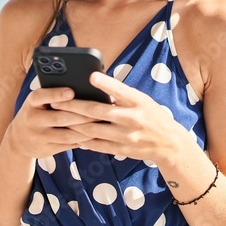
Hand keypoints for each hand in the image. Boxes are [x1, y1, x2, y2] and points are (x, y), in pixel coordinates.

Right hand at [4, 86, 95, 159]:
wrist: (19, 139)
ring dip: (86, 130)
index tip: (71, 92)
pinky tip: (94, 136)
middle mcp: (32, 119)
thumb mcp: (38, 102)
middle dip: (82, 115)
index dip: (56, 94)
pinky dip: (82, 141)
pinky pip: (67, 145)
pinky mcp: (46, 149)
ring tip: (101, 124)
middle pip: (59, 117)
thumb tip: (82, 87)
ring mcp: (38, 137)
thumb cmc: (36, 113)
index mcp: (31, 103)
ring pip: (66, 134)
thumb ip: (53, 95)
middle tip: (100, 110)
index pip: (41, 96)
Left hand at [50, 71, 188, 163]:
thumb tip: (96, 85)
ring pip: (92, 129)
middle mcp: (132, 119)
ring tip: (58, 117)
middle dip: (73, 106)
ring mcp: (126, 136)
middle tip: (56, 101)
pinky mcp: (122, 150)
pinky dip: (83, 139)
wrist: (169, 144)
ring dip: (73, 123)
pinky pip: (97, 145)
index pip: (120, 90)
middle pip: (97, 112)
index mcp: (138, 102)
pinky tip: (72, 134)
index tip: (91, 76)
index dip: (105, 83)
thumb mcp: (142, 100)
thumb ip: (121, 95)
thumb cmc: (152, 116)